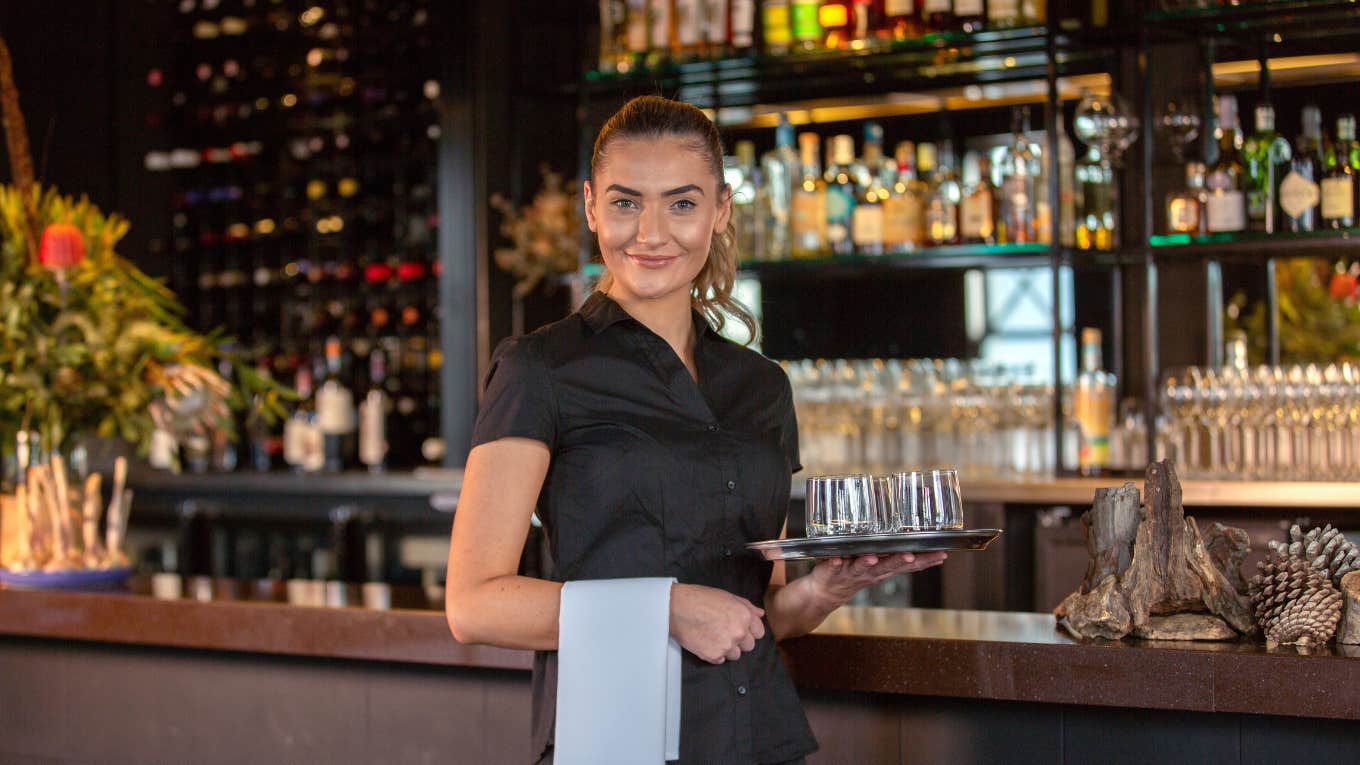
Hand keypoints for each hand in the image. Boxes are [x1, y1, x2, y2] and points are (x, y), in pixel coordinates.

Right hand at [669, 583, 765, 664]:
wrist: (676, 608)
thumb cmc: (700, 599)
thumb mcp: (727, 596)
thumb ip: (747, 606)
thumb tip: (760, 614)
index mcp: (745, 616)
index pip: (759, 633)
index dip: (749, 630)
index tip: (739, 628)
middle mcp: (739, 632)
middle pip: (749, 646)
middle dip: (739, 641)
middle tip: (724, 631)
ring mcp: (727, 646)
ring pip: (735, 655)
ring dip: (727, 649)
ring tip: (713, 636)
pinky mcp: (713, 655)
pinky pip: (720, 660)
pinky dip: (714, 654)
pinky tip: (706, 641)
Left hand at [806, 552, 947, 606]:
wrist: (825, 594)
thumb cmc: (855, 574)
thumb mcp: (879, 568)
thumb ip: (895, 559)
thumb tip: (918, 548)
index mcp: (883, 569)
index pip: (908, 566)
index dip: (925, 561)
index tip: (941, 554)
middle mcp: (870, 572)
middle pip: (887, 567)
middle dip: (899, 561)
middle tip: (911, 556)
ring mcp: (851, 572)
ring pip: (861, 568)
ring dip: (867, 563)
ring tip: (872, 558)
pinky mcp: (832, 570)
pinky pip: (833, 566)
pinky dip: (835, 563)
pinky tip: (837, 558)